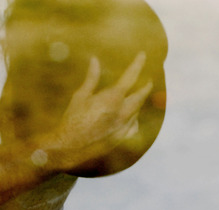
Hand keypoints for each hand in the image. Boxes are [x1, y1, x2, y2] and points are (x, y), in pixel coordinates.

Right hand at [48, 52, 153, 175]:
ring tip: (139, 94)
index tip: (143, 55)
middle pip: (141, 95)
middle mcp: (122, 113)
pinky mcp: (122, 138)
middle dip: (145, 85)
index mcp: (112, 99)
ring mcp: (124, 127)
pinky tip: (131, 116)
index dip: (137, 64)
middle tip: (148, 78)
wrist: (70, 146)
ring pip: (138, 110)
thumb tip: (94, 60)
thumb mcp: (80, 96)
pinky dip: (134, 118)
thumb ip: (91, 78)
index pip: (130, 77)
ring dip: (139, 101)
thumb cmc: (72, 119)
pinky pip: (134, 125)